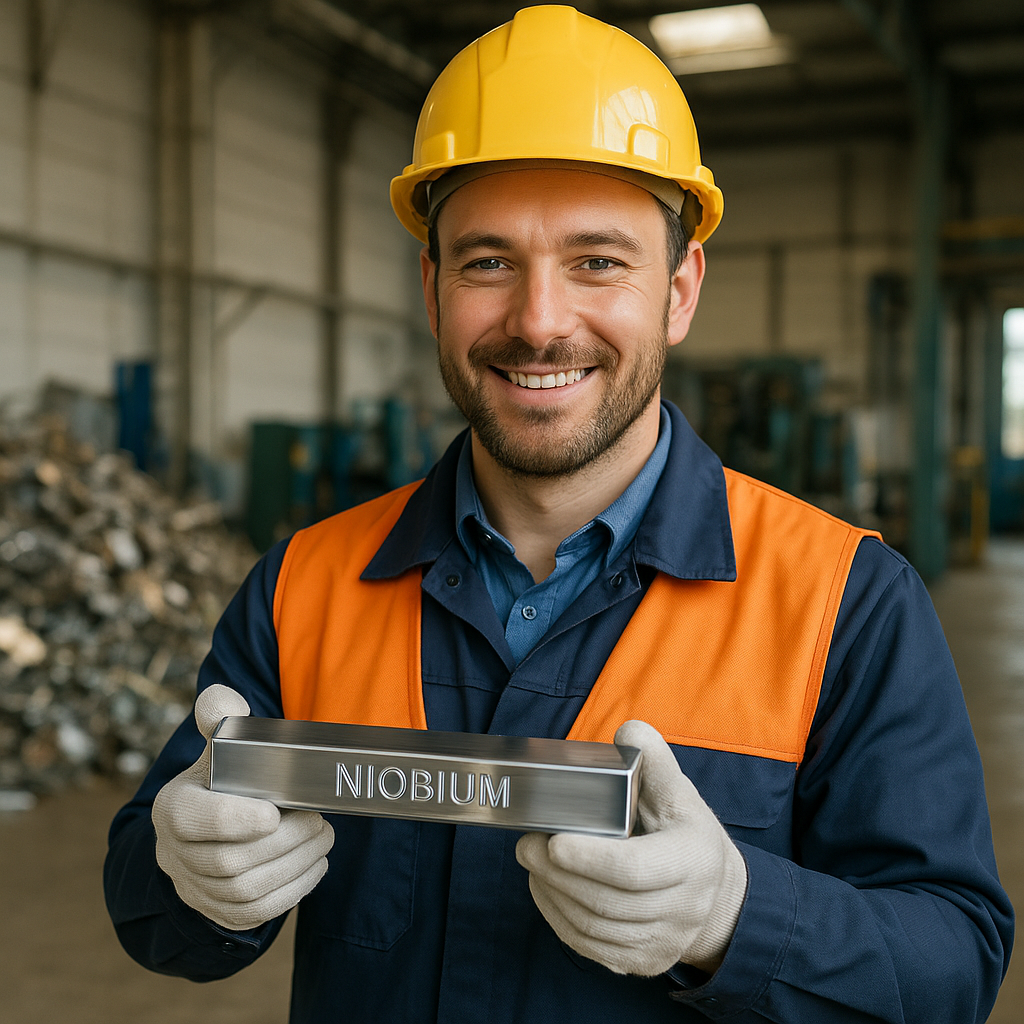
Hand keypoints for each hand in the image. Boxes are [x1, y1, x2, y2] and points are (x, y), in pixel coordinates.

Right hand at [152, 684, 334, 930]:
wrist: (211, 829)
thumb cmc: (223, 777)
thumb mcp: (218, 744)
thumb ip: (220, 713)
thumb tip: (228, 703)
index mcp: (173, 807)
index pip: (191, 820)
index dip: (233, 820)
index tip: (274, 811)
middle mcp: (175, 853)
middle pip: (227, 862)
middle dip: (282, 842)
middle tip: (319, 820)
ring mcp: (194, 888)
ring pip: (245, 891)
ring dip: (294, 864)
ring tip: (323, 836)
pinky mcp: (220, 912)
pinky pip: (256, 913)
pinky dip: (293, 890)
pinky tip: (315, 863)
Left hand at [515, 720, 746, 975]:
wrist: (717, 898)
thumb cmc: (687, 836)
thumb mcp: (680, 793)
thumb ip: (654, 760)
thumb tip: (629, 731)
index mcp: (692, 861)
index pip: (633, 869)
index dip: (590, 859)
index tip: (553, 840)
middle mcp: (682, 909)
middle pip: (605, 901)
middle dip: (556, 874)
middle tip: (526, 846)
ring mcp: (663, 942)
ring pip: (594, 928)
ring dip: (553, 895)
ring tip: (532, 863)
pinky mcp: (643, 962)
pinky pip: (591, 948)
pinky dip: (560, 920)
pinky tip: (547, 890)